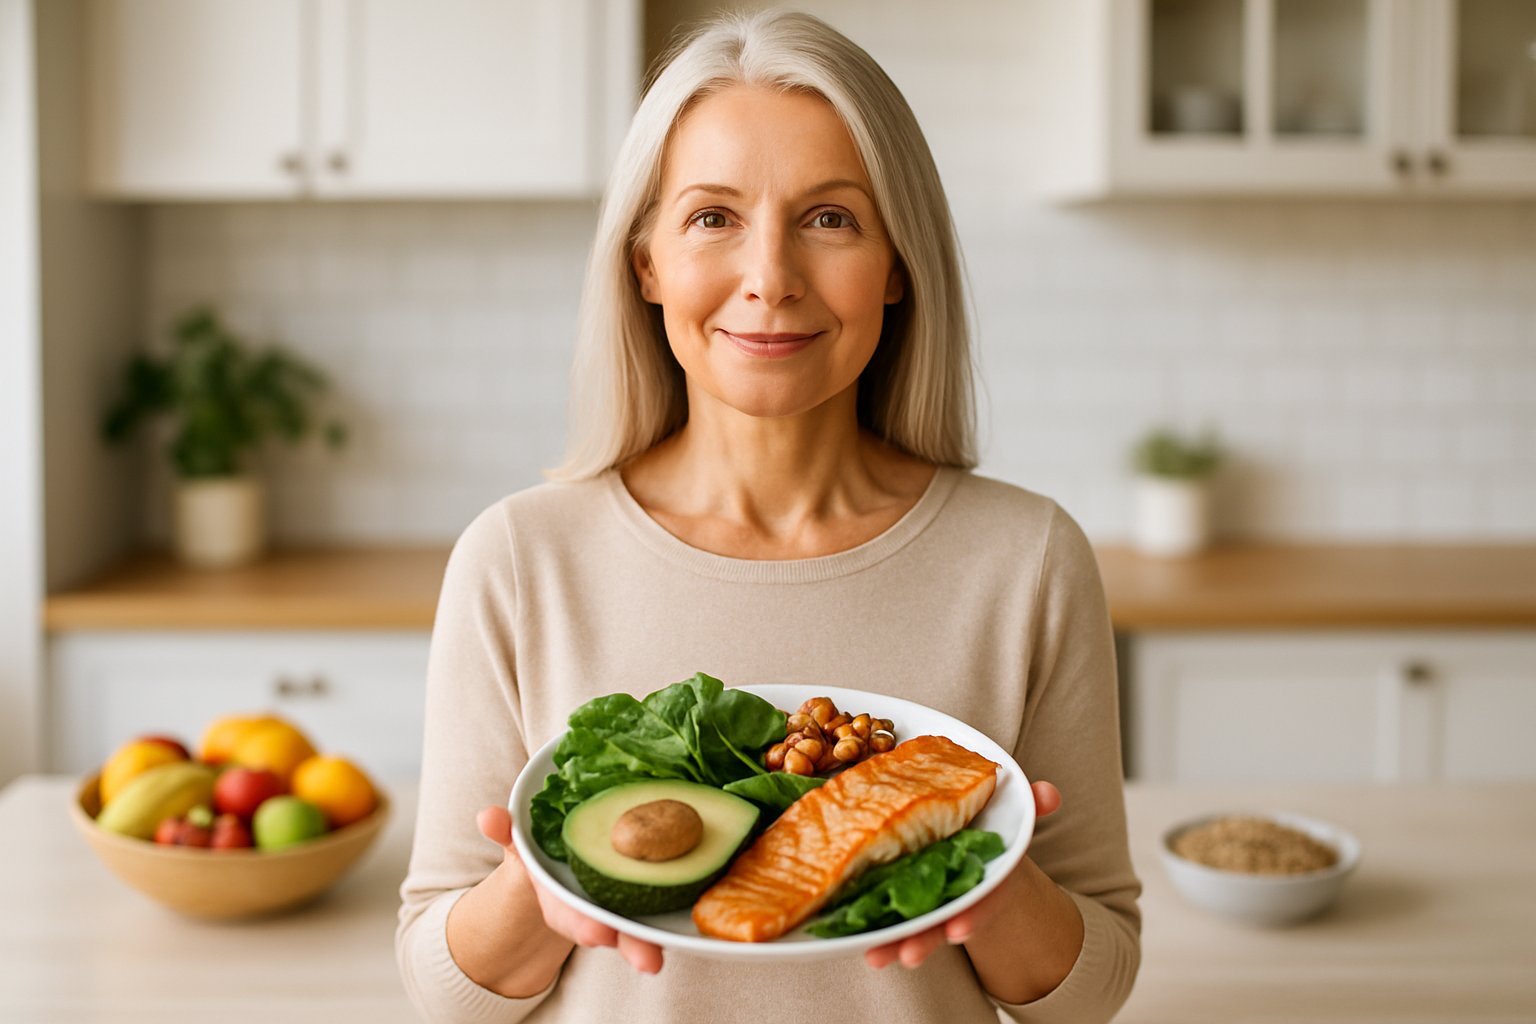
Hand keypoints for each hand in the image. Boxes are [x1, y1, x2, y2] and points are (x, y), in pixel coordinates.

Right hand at [476, 806, 664, 974]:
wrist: (565, 864)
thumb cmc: (544, 855)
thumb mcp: (522, 844)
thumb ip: (507, 832)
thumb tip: (486, 816)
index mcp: (562, 899)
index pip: (572, 914)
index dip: (584, 924)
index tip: (597, 934)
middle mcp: (593, 908)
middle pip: (613, 928)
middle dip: (628, 943)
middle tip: (649, 960)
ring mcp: (620, 907)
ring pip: (639, 925)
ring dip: (651, 940)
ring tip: (663, 957)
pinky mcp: (648, 894)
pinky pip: (665, 899)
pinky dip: (677, 910)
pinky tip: (698, 914)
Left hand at [863, 780, 1062, 969]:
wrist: (972, 837)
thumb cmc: (993, 829)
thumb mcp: (1014, 817)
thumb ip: (1032, 806)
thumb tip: (1048, 793)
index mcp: (985, 879)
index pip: (982, 902)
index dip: (972, 916)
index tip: (959, 930)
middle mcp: (956, 896)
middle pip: (942, 923)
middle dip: (926, 940)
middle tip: (910, 954)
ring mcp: (929, 899)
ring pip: (912, 925)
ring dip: (894, 942)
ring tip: (875, 956)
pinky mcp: (901, 895)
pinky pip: (887, 914)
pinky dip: (873, 929)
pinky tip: (855, 940)